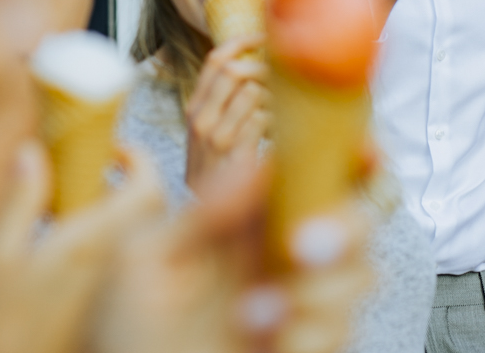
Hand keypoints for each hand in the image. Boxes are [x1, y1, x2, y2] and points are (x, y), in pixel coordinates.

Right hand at [0, 142, 165, 352]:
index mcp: (95, 243)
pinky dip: (117, 241)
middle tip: (101, 171)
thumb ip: (21, 200)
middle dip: (134, 182)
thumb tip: (31, 150)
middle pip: (152, 209)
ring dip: (126, 212)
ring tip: (86, 206)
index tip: (114, 149)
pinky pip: (130, 262)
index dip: (140, 159)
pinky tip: (81, 248)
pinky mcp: (111, 307)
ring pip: (142, 235)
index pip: (148, 188)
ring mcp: (119, 288)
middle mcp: (118, 264)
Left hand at [88, 152, 371, 352]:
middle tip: (303, 247)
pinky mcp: (306, 346)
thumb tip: (256, 165)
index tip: (360, 151)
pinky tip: (272, 344)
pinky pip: (344, 332)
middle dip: (345, 225)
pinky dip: (314, 334)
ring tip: (251, 316)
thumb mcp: (144, 260)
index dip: (347, 156)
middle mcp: (280, 255)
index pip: (311, 174)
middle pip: (355, 218)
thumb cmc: (123, 331)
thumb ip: (201, 213)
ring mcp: (298, 303)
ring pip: (360, 274)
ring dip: (320, 291)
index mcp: (246, 219)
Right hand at [185, 37, 269, 192]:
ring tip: (282, 111)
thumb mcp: (213, 130)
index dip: (241, 42)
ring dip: (274, 97)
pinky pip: (261, 119)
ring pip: (251, 92)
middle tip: (283, 77)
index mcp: (195, 107)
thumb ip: (227, 102)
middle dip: (263, 67)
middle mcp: (200, 118)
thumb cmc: (219, 168)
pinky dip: (276, 121)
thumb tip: (259, 69)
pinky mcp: (235, 154)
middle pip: (233, 70)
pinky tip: (279, 133)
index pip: (215, 60)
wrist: (208, 214)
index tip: (265, 36)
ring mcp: (216, 137)